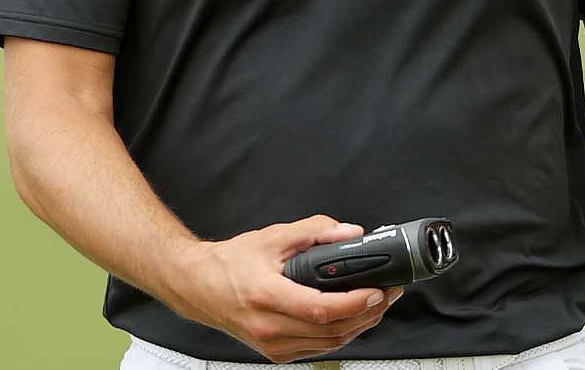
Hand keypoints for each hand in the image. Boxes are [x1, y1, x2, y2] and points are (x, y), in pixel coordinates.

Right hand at [163, 215, 404, 362]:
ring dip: (358, 327)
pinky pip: (316, 350)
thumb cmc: (229, 263)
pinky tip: (351, 319)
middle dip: (368, 315)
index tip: (378, 290)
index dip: (356, 303)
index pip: (321, 309)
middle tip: (388, 294)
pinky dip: (339, 336)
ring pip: (328, 345)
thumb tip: (349, 234)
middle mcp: (269, 327)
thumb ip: (314, 231)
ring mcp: (272, 345)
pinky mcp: (275, 353)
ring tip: (376, 305)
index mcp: (267, 296)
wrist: (197, 286)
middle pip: (331, 332)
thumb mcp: (272, 237)